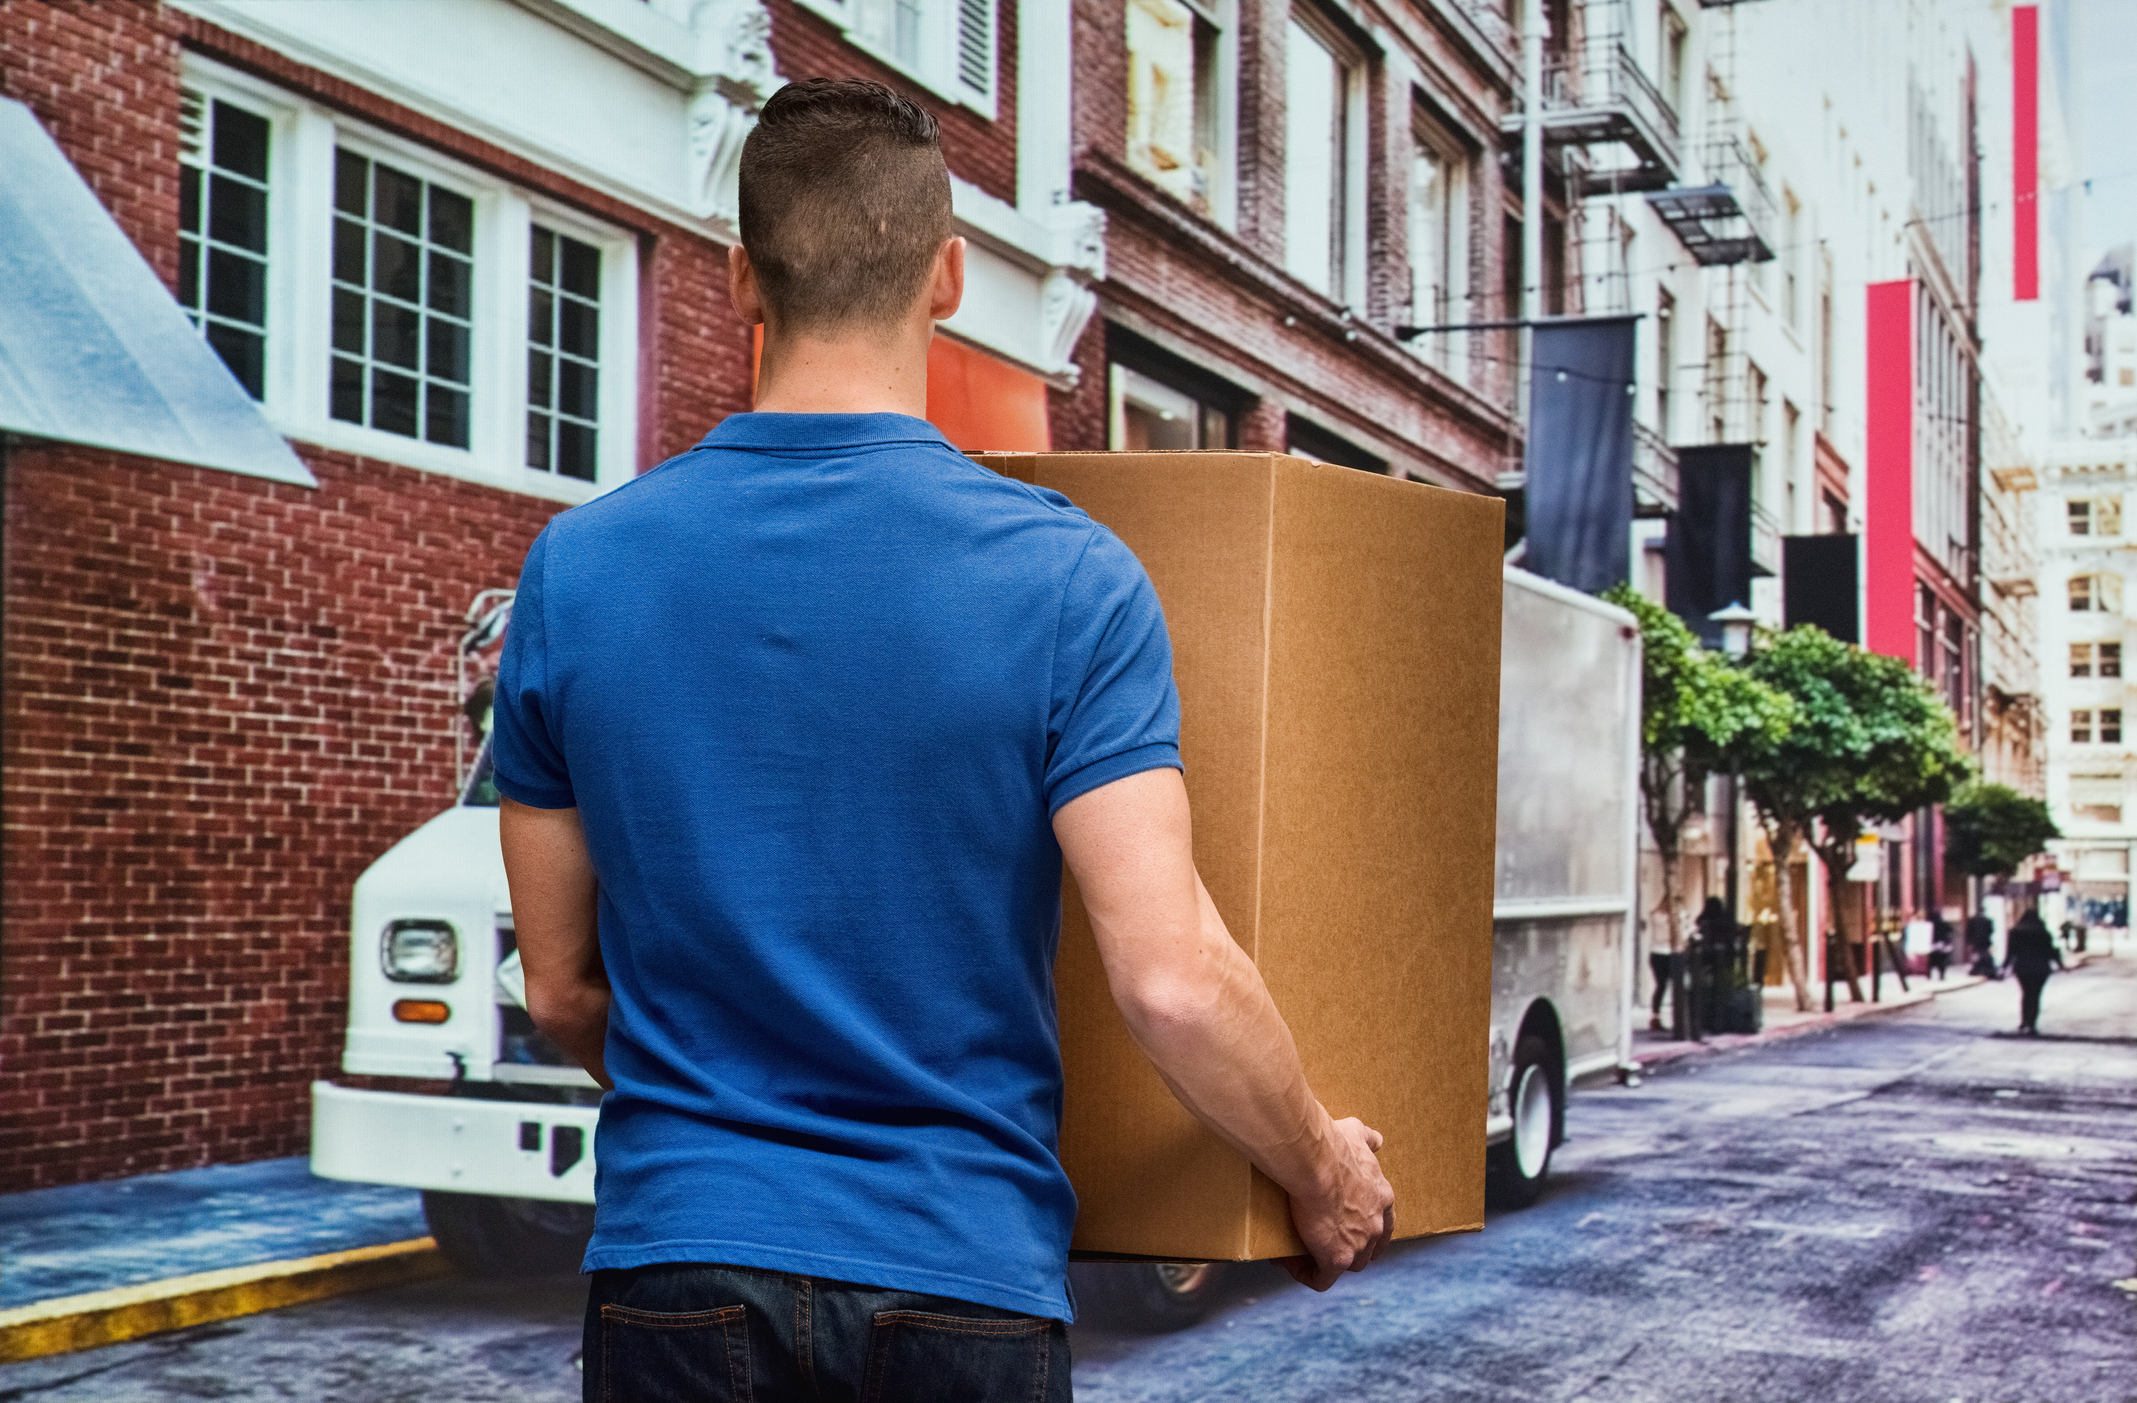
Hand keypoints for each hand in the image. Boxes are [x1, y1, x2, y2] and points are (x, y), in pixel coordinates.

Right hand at [1279, 1115, 1394, 1290]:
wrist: (1316, 1162)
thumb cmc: (1333, 1145)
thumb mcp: (1356, 1134)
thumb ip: (1368, 1138)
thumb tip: (1376, 1139)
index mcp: (1381, 1198)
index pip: (1383, 1222)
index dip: (1368, 1228)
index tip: (1349, 1225)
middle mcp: (1376, 1225)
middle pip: (1369, 1249)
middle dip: (1352, 1249)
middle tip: (1327, 1241)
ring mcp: (1359, 1245)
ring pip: (1350, 1266)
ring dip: (1330, 1263)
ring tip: (1304, 1252)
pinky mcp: (1337, 1258)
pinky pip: (1322, 1279)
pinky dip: (1306, 1274)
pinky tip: (1288, 1263)